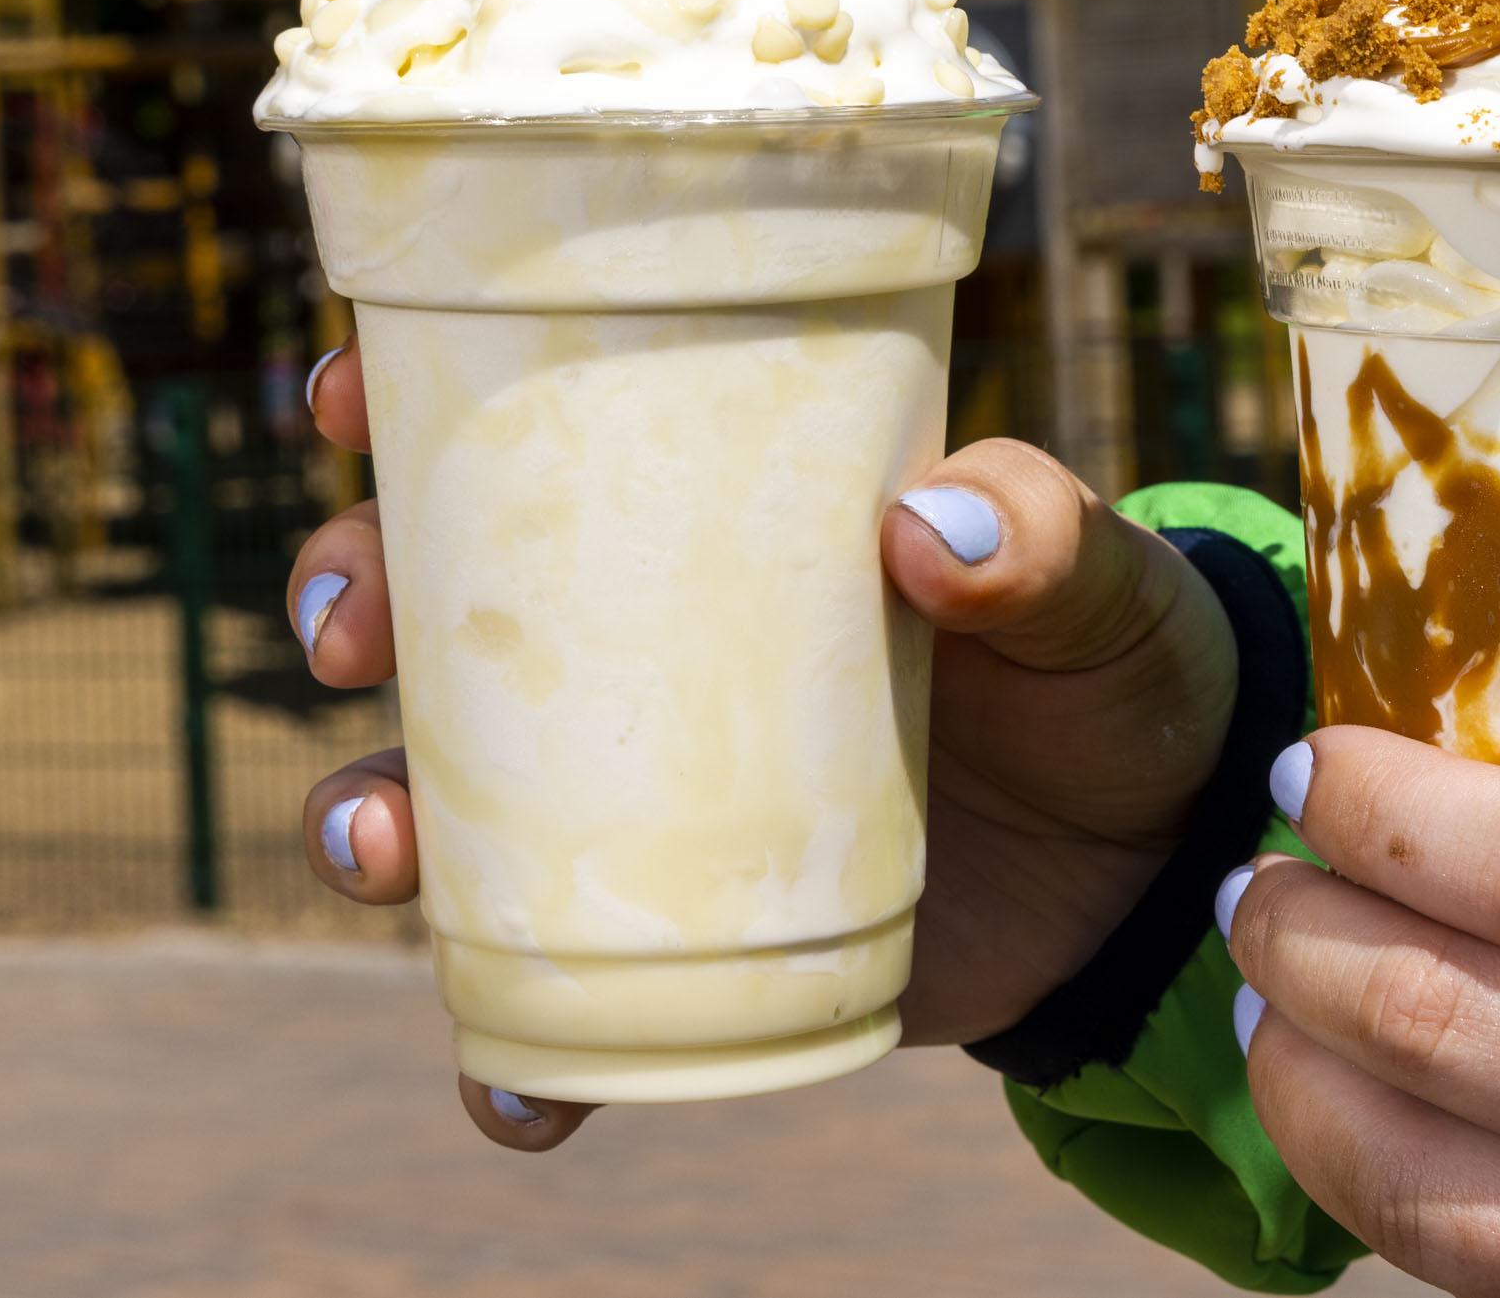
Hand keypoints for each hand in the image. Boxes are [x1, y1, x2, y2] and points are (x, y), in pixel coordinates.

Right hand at [286, 342, 1238, 1152]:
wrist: (1157, 859)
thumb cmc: (1110, 665)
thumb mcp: (1098, 586)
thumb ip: (1040, 540)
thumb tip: (927, 525)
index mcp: (717, 509)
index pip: (527, 422)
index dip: (403, 399)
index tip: (342, 399)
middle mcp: (644, 643)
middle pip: (435, 602)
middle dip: (348, 600)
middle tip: (345, 635)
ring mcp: (644, 799)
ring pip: (443, 802)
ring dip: (367, 820)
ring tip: (370, 851)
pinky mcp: (676, 942)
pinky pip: (550, 1011)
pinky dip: (512, 1064)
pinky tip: (519, 1100)